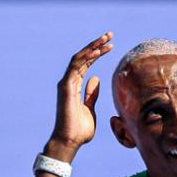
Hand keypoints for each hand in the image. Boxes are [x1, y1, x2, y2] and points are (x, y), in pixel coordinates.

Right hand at [48, 32, 112, 158]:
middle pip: (83, 57)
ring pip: (79, 58)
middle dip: (96, 45)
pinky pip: (76, 67)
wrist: (70, 141)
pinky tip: (98, 50)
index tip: (110, 46)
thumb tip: (96, 79)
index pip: (86, 64)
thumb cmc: (80, 129)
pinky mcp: (66, 87)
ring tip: (107, 38)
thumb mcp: (90, 108)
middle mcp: (69, 82)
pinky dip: (86, 57)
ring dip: (93, 46)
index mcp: (75, 86)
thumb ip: (92, 94)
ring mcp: (66, 83)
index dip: (97, 53)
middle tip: (110, 35)